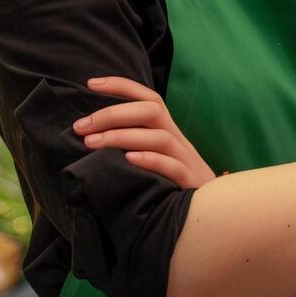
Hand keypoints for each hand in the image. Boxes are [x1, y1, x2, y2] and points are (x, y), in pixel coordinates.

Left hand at [73, 76, 217, 188]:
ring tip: (91, 143)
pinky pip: (173, 167)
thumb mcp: (158, 159)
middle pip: (152, 111)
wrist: (214, 213)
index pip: (149, 98)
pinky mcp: (190, 184)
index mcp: (169, 131)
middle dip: (113, 113)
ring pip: (160, 137)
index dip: (122, 86)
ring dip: (123, 136)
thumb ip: (137, 144)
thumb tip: (95, 135)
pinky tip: (128, 160)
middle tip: (81, 126)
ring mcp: (186, 161)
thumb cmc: (175, 185)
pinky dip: (150, 160)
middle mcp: (178, 140)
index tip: (91, 83)